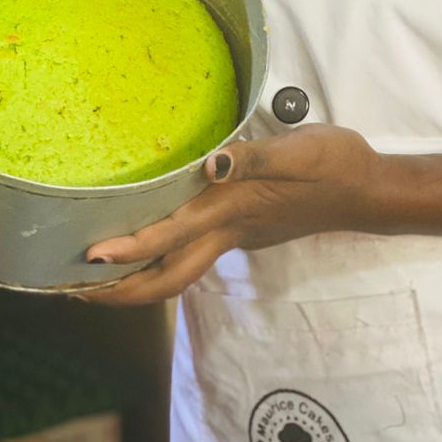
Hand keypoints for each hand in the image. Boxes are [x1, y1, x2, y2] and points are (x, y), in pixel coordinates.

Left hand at [81, 124, 382, 305]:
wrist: (367, 189)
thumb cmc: (333, 163)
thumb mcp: (298, 150)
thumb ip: (254, 157)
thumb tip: (211, 164)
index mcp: (233, 210)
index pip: (172, 237)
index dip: (130, 249)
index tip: (90, 259)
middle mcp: (228, 231)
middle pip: (167, 278)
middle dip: (121, 291)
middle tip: (75, 292)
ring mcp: (236, 236)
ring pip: (177, 272)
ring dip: (136, 279)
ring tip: (96, 276)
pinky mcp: (243, 230)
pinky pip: (191, 255)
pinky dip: (160, 259)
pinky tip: (146, 245)